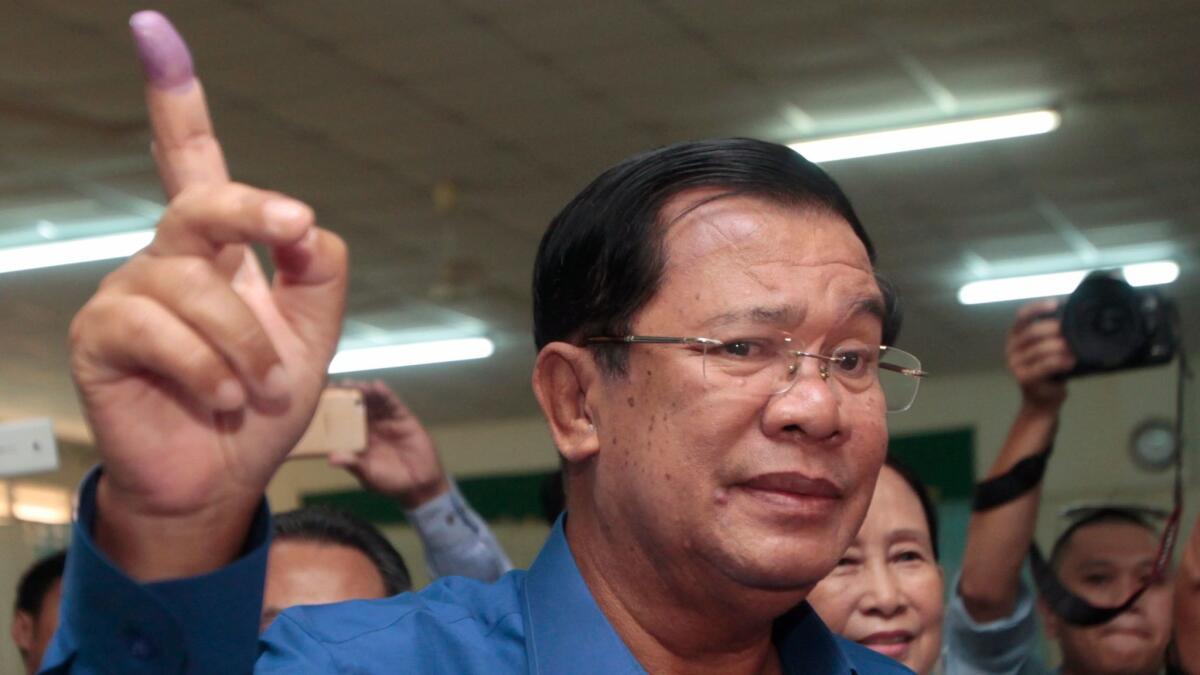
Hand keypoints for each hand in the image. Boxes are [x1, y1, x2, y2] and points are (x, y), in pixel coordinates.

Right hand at [68, 11, 346, 578]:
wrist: (221, 478)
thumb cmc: (263, 402)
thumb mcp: (313, 334)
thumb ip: (319, 274)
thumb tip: (307, 225)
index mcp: (217, 250)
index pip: (192, 161)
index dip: (173, 97)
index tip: (153, 30)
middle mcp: (169, 259)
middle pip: (202, 199)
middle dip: (251, 211)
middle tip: (294, 230)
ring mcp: (130, 293)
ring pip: (197, 284)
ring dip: (248, 346)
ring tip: (258, 389)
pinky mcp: (103, 335)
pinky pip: (163, 332)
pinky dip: (210, 372)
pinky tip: (221, 401)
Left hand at [330, 380, 449, 508]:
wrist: (419, 485)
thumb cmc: (390, 482)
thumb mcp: (368, 475)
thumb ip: (353, 464)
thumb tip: (332, 459)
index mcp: (356, 439)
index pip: (341, 420)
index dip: (332, 409)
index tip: (321, 398)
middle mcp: (369, 426)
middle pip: (356, 405)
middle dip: (347, 394)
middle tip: (337, 385)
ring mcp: (385, 420)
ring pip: (373, 401)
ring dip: (365, 390)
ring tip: (356, 384)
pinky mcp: (402, 418)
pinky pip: (392, 403)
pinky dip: (386, 394)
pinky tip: (378, 386)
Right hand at [1005, 299, 1074, 410]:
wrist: (1043, 399)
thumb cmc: (1050, 369)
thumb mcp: (1049, 347)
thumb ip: (1053, 333)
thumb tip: (1074, 312)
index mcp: (1016, 336)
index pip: (1022, 316)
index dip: (1038, 308)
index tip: (1056, 303)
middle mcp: (1011, 348)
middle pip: (1033, 332)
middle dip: (1055, 329)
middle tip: (1073, 330)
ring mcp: (1015, 364)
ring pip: (1040, 349)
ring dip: (1061, 347)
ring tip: (1076, 348)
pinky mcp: (1024, 378)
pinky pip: (1044, 366)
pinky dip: (1059, 361)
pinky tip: (1071, 361)